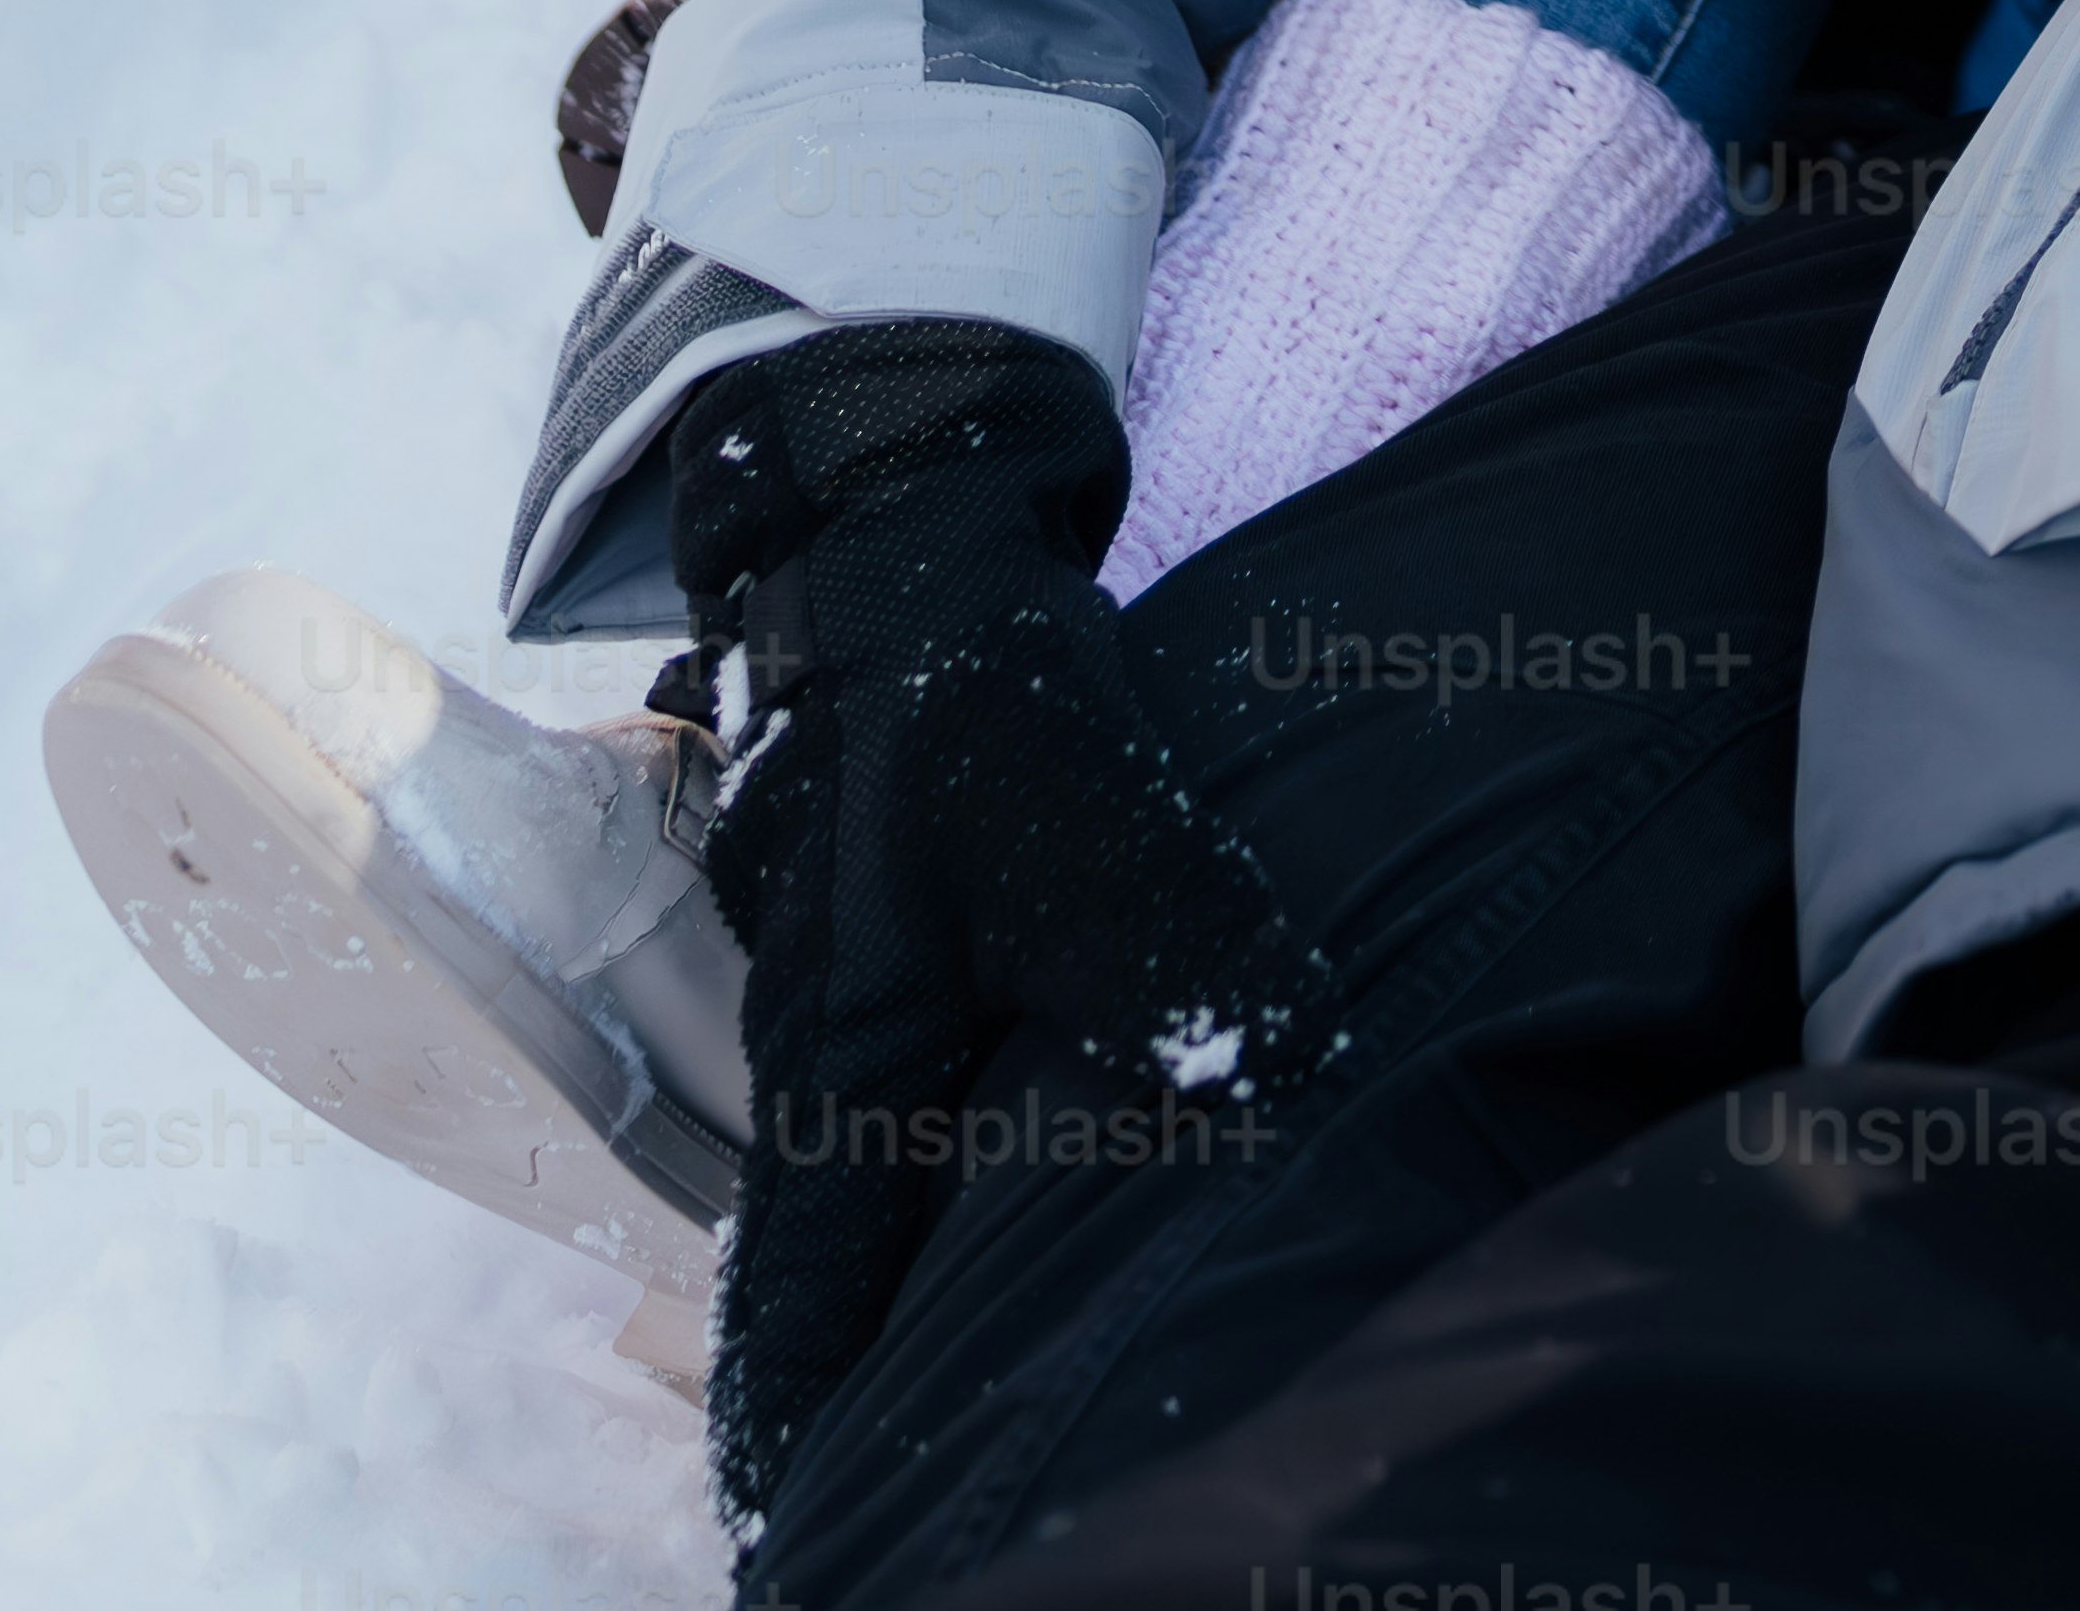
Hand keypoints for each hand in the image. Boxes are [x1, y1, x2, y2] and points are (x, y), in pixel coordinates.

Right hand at [668, 316, 1345, 1513]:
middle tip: (903, 1514)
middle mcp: (832, 1070)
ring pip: (875, 1214)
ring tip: (961, 1433)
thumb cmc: (971, 702)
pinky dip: (948, 1213)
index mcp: (844, 1064)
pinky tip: (1023, 1253)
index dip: (799, 1422)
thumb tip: (1280, 1056)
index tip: (802, 1538)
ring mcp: (860, 1027)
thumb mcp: (1076, 815)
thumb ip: (1173, 945)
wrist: (910, 566)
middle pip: (829, 1286)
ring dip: (905, 1314)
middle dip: (861, 1405)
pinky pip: (920, 1139)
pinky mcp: (909, 981)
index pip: (800, 1296)